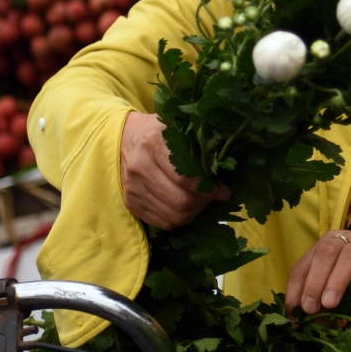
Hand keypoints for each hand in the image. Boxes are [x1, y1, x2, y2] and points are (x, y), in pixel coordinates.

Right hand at [119, 112, 225, 228]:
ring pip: (173, 216)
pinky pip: (162, 223)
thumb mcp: (180, 128)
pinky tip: (187, 207)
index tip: (225, 191)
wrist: (125, 138)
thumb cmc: (161, 132)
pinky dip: (179, 219)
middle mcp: (140, 167)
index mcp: (154, 144)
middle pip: (181, 201)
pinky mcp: (130, 202)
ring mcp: (132, 187)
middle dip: (203, 203)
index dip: (209, 189)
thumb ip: (200, 147)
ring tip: (201, 201)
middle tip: (213, 197)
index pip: (185, 177)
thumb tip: (225, 169)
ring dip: (194, 212)